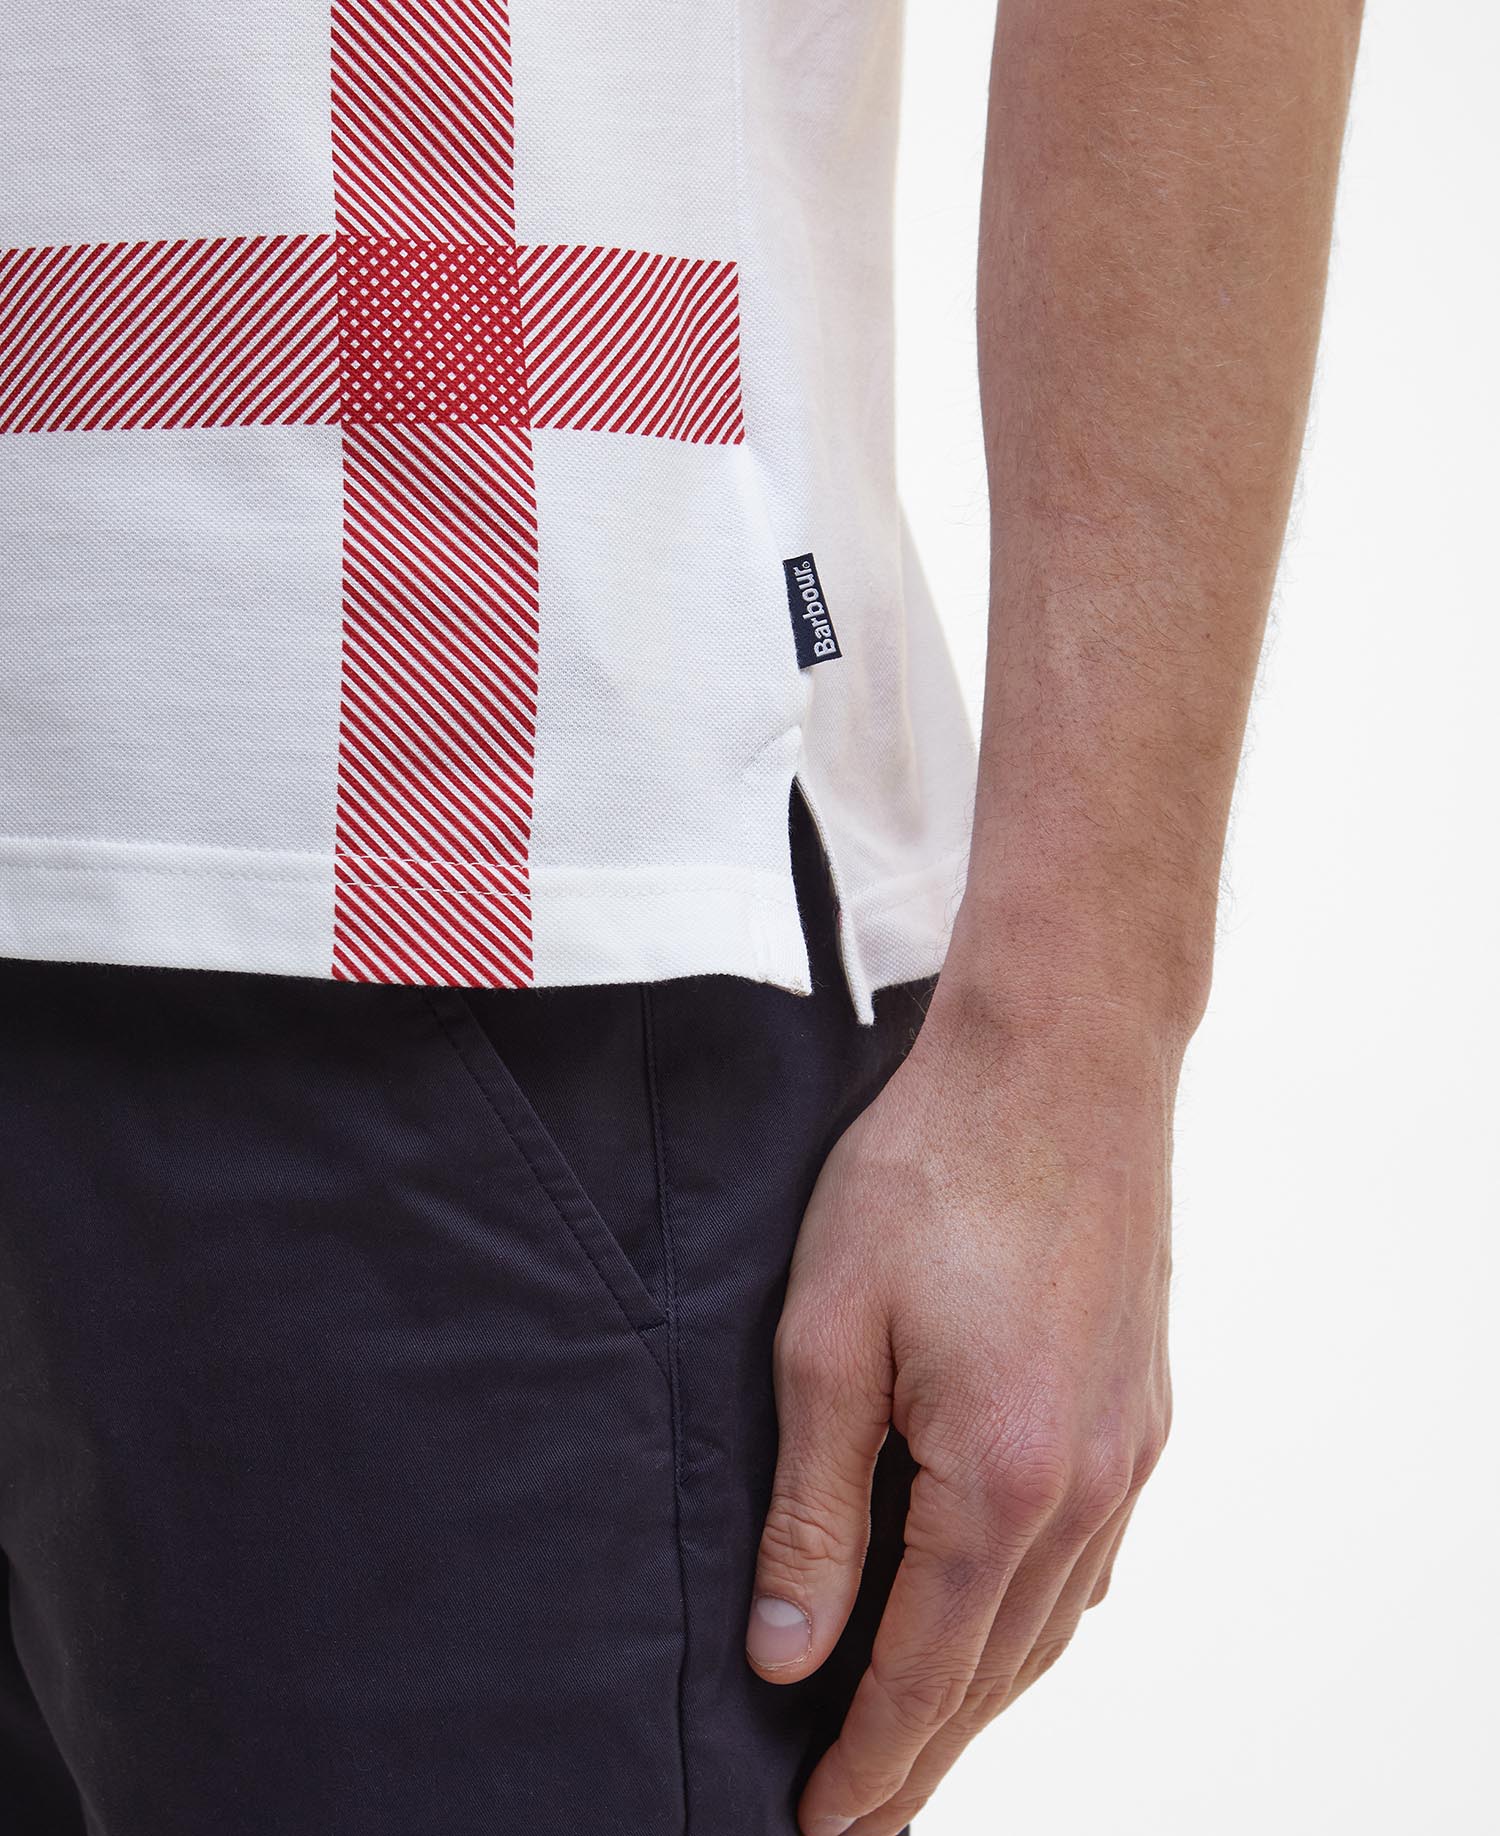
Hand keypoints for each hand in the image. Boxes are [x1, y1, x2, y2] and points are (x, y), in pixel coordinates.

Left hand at [745, 992, 1176, 1833]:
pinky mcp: (1142, 1407)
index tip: (818, 1828)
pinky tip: (1001, 1627)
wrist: (1061, 1059)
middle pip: (997, 1668)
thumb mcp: (828, 1335)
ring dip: (981, 1694)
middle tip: (861, 1820)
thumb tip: (788, 1655)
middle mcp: (1089, 1484)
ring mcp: (1131, 1448)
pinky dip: (1034, 1619)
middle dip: (924, 1754)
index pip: (925, 1670)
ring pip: (1052, 1623)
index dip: (868, 1761)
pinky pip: (1091, 1557)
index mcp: (1003, 1477)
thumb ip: (812, 1509)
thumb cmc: (930, 1173)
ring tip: (918, 1746)